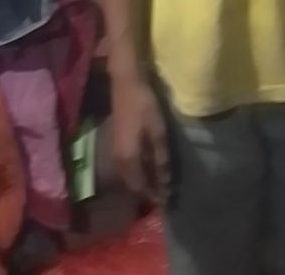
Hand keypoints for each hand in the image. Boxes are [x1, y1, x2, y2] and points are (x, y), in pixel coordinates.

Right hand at [111, 77, 170, 204]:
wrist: (126, 83)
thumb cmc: (143, 105)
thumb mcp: (157, 131)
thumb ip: (160, 157)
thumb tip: (165, 181)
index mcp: (129, 159)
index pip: (141, 187)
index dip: (154, 195)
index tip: (168, 201)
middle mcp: (119, 160)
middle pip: (133, 184)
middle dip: (148, 191)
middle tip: (166, 194)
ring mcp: (116, 151)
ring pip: (130, 175)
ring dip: (143, 181)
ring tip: (160, 182)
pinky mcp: (117, 143)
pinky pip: (128, 166)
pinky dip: (139, 171)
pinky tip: (150, 166)